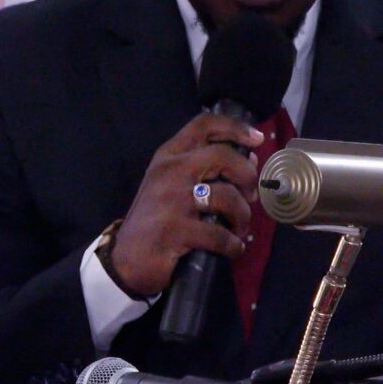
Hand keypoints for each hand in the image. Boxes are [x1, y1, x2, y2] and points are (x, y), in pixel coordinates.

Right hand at [110, 112, 263, 295]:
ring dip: (242, 215)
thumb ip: (207, 169)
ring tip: (240, 228)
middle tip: (251, 196)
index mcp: (168, 156)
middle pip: (222, 156)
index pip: (203, 125)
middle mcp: (169, 171)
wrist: (125, 258)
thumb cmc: (156, 218)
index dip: (236, 128)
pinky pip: (219, 234)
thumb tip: (250, 159)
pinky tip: (232, 249)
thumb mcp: (174, 185)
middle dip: (247, 176)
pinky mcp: (175, 230)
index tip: (257, 140)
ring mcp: (171, 200)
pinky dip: (233, 244)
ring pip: (226, 196)